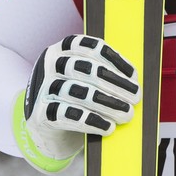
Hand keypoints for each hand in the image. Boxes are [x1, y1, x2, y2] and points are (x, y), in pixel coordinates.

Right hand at [13, 35, 139, 172]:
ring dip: (107, 104)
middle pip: (86, 69)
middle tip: (135, 98)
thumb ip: (104, 75)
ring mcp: (42, 88)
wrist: (45, 128)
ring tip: (126, 114)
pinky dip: (92, 121)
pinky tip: (108, 127)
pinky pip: (68, 115)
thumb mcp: (84, 79)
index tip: (133, 76)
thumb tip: (133, 82)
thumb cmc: (72, 99)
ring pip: (78, 92)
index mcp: (62, 50)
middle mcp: (49, 65)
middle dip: (116, 84)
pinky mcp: (40, 114)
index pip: (90, 47)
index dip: (114, 59)